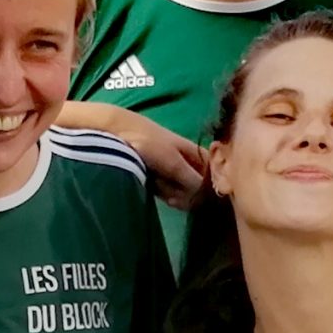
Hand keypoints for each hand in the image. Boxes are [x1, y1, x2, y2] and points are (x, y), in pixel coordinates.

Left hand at [61, 102, 206, 208]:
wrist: (119, 132)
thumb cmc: (150, 143)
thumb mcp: (174, 163)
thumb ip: (193, 181)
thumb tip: (206, 200)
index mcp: (198, 154)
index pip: (213, 178)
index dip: (206, 190)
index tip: (195, 196)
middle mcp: (189, 162)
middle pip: (197, 188)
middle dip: (186, 194)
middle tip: (172, 194)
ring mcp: (174, 170)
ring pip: (182, 192)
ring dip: (173, 194)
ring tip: (158, 185)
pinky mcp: (160, 177)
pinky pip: (169, 192)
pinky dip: (163, 193)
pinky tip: (154, 188)